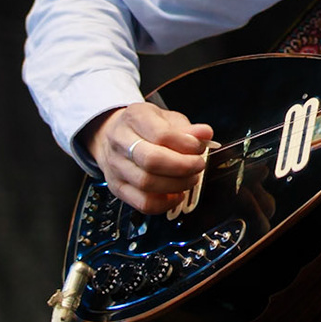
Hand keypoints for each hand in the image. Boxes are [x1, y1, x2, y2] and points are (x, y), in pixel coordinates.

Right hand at [82, 102, 213, 214]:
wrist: (115, 137)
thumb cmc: (145, 127)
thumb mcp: (168, 118)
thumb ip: (187, 129)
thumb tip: (205, 134)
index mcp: (135, 117)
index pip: (161, 134)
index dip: (186, 144)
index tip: (199, 147)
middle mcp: (120, 142)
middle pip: (152, 160)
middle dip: (183, 167)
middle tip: (198, 165)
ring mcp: (116, 167)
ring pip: (147, 183)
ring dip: (177, 185)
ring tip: (190, 178)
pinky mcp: (117, 188)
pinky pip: (143, 203)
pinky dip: (165, 204)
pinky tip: (176, 195)